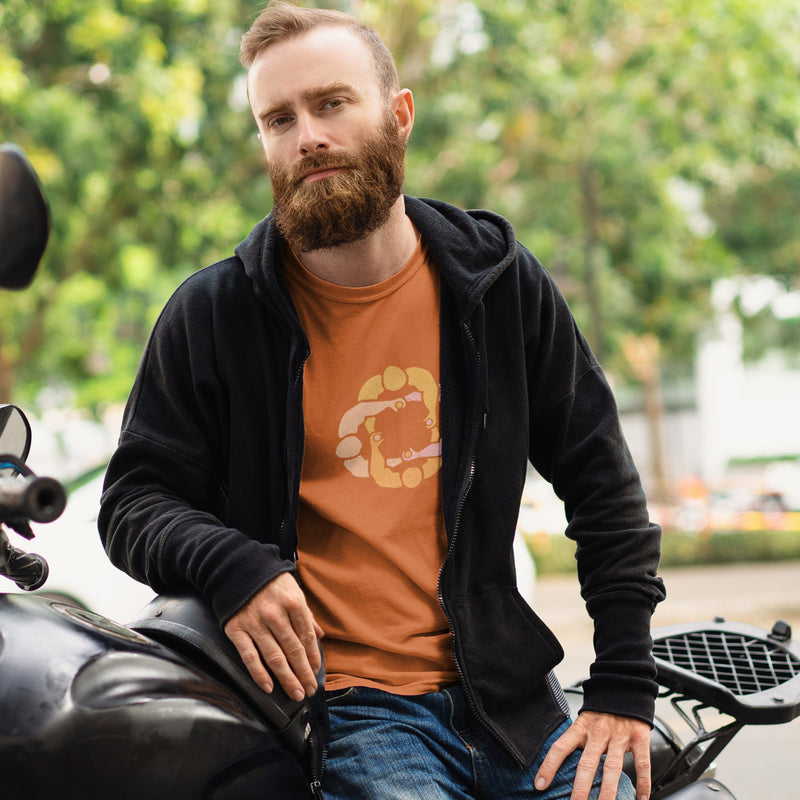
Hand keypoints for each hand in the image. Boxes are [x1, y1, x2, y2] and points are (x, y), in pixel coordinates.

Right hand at [223, 572, 323, 701]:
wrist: (237, 568)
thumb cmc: (270, 582)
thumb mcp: (293, 591)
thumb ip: (306, 615)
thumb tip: (319, 636)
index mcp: (293, 603)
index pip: (306, 637)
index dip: (313, 657)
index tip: (316, 671)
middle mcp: (275, 615)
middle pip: (293, 650)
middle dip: (303, 673)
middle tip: (309, 689)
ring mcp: (255, 624)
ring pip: (274, 658)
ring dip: (287, 679)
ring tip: (295, 693)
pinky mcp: (236, 630)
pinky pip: (250, 657)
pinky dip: (259, 674)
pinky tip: (269, 687)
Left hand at [534, 711, 650, 799]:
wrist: (624, 688)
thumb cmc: (601, 712)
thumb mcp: (583, 722)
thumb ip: (576, 742)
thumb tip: (560, 768)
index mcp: (581, 728)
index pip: (560, 747)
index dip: (549, 766)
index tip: (540, 785)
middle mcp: (598, 732)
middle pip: (587, 763)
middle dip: (580, 788)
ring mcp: (619, 735)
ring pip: (612, 767)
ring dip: (607, 791)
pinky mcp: (639, 738)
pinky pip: (642, 763)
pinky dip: (643, 782)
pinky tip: (641, 798)